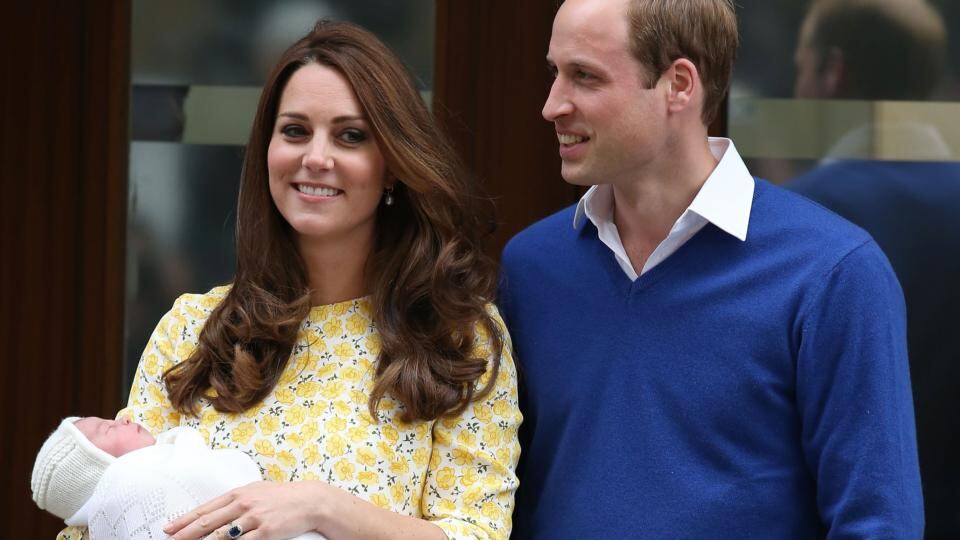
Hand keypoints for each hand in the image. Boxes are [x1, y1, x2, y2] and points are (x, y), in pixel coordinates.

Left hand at [163, 480, 331, 539]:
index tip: (169, 528)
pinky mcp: (265, 532)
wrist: (309, 501)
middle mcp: (243, 504)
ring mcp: (254, 519)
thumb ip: (237, 500)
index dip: (185, 520)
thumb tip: (217, 510)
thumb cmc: (283, 497)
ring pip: (220, 535)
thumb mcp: (257, 491)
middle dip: (185, 534)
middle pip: (207, 522)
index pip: (205, 508)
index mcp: (239, 493)